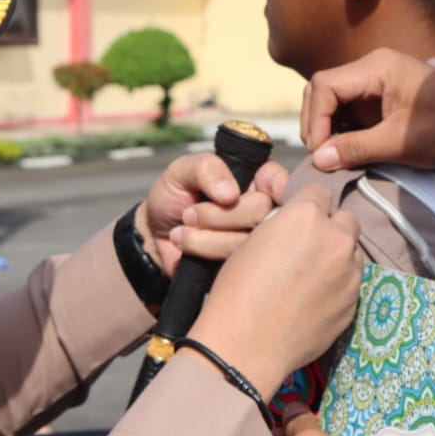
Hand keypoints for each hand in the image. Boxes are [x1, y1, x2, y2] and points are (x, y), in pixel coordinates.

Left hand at [139, 154, 288, 275]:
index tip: (236, 195)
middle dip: (221, 214)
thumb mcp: (183, 170)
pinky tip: (187, 247)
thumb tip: (230, 193)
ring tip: (183, 230)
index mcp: (256, 181)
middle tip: (189, 214)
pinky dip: (206, 253)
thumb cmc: (174, 196)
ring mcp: (255, 241)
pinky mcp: (244, 267)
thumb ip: (208, 168)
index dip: (271, 187)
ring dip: (209, 236)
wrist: (154, 236)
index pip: (280, 181)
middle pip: (263, 212)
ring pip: (250, 241)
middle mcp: (262, 211)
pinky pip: (238, 264)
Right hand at [186, 186, 361, 395]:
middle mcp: (336, 239)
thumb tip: (298, 228)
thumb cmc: (237, 291)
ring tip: (311, 277)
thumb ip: (284, 226)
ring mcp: (349, 273)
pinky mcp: (354, 303)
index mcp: (306, 216)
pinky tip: (314, 301)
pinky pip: (351, 284)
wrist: (246, 344)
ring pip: (353, 253)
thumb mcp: (252, 241)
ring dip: (338, 258)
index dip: (308, 205)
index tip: (299, 219)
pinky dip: (338, 287)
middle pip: (346, 219)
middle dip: (331, 228)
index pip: (320, 192)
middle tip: (309, 247)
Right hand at [300, 48, 434, 174]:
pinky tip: (344, 150)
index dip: (315, 119)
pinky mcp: (380, 98)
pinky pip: (347, 109)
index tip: (320, 152)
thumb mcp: (401, 143)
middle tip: (322, 156)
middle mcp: (373, 67)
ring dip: (326, 127)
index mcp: (378, 66)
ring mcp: (376, 81)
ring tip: (331, 156)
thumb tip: (317, 160)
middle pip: (323, 88)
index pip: (325, 84)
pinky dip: (340, 129)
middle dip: (316, 122)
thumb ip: (357, 148)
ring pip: (331, 99)